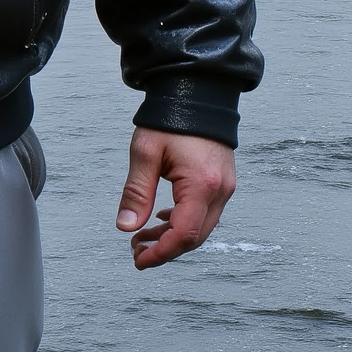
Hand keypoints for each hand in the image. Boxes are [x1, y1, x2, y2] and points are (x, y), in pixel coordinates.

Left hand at [116, 129, 235, 269]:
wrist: (199, 91)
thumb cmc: (172, 117)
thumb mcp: (145, 153)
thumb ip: (136, 192)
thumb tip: (126, 227)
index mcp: (202, 185)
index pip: (183, 235)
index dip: (160, 254)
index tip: (139, 260)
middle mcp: (220, 191)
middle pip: (195, 238)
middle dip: (165, 249)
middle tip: (136, 250)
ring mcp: (225, 187)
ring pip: (201, 228)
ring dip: (173, 238)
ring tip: (144, 236)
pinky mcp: (223, 182)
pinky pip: (206, 214)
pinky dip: (184, 223)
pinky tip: (163, 218)